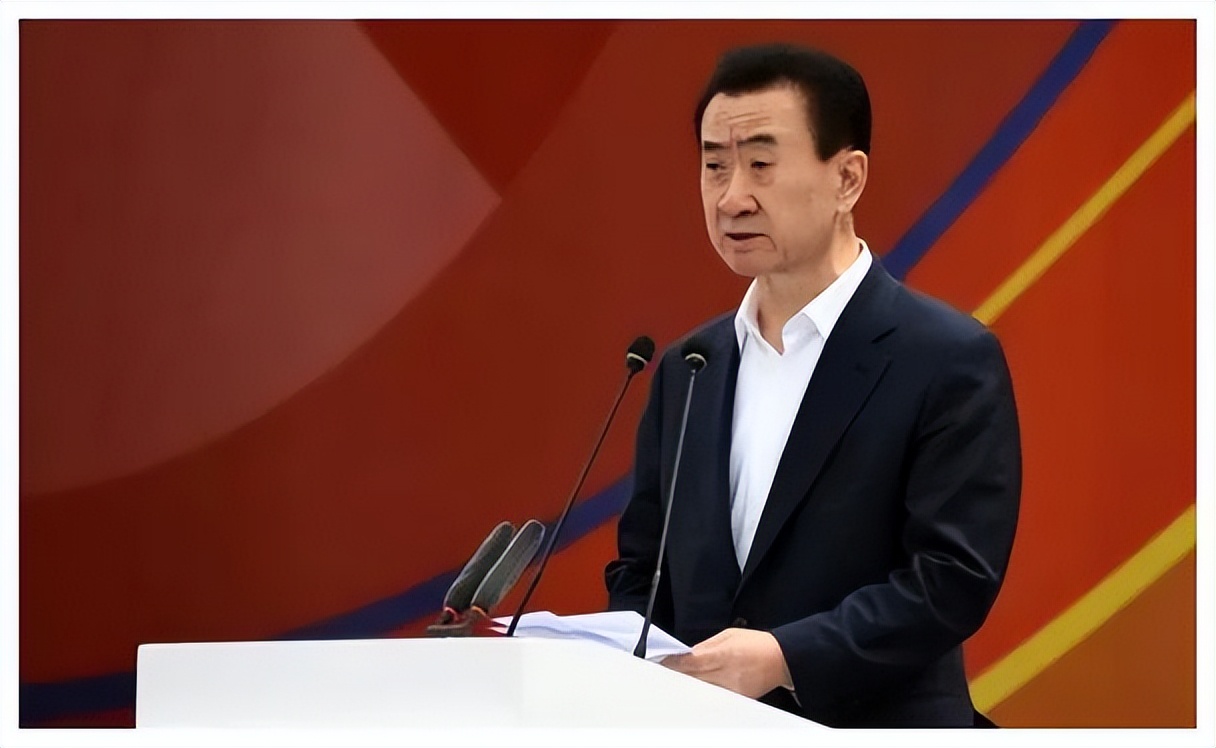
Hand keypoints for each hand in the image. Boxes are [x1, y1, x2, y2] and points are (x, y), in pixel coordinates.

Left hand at [661, 628, 792, 698]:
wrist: (780, 659)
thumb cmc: (756, 643)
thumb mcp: (729, 635)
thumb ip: (706, 645)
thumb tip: (688, 653)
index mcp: (723, 654)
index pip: (691, 662)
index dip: (673, 663)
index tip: (662, 662)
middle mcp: (726, 673)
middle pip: (693, 678)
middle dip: (677, 674)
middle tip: (664, 671)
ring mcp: (732, 688)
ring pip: (701, 689)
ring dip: (689, 684)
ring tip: (678, 679)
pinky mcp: (738, 698)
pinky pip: (715, 696)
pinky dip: (705, 691)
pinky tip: (698, 687)